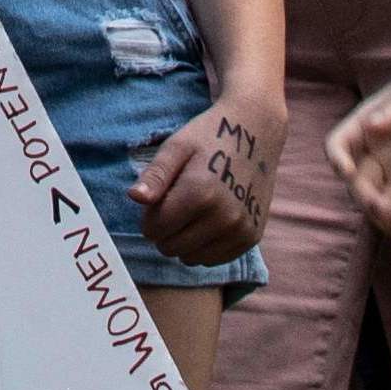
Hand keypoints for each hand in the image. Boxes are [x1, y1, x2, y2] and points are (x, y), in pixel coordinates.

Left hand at [133, 87, 273, 265]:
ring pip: (192, 259)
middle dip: (164, 231)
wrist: (256, 130)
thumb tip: (134, 198)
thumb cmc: (208, 136)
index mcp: (200, 193)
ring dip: (184, 242)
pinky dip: (204, 247)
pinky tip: (207, 223)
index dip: (149, 217)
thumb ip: (155, 175)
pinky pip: (215, 259)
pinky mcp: (253, 237)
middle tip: (173, 205)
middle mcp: (224, 217)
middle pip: (172, 247)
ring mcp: (241, 230)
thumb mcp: (176, 147)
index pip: (156, 228)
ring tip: (191, 213)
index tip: (157, 200)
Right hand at [335, 31, 390, 237]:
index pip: (340, 145)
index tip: (347, 172)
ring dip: (388, 222)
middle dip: (366, 199)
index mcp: (369, 125)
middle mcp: (381, 153)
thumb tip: (372, 126)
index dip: (338, 159)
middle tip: (383, 207)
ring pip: (383, 207)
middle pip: (360, 184)